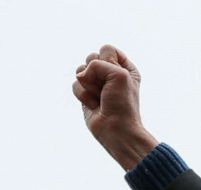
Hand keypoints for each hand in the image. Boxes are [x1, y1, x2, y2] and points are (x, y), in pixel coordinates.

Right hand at [73, 44, 157, 169]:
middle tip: (107, 89)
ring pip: (80, 70)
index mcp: (125, 67)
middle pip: (91, 57)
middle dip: (96, 73)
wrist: (116, 129)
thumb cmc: (123, 103)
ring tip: (101, 98)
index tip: (117, 76)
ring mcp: (97, 84)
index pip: (107, 48)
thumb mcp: (119, 74)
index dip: (108, 60)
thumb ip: (98, 63)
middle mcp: (110, 74)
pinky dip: (84, 96)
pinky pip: (75, 85)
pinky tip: (94, 106)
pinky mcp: (85, 95)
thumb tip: (80, 75)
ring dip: (90, 85)